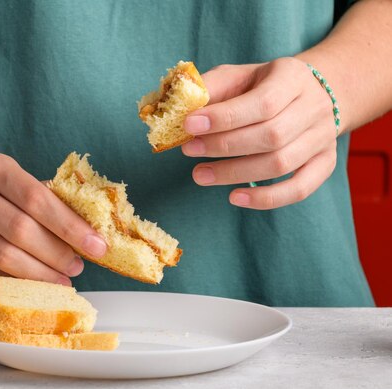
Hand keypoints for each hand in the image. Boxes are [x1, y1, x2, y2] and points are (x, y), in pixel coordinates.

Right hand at [0, 152, 106, 284]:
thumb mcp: (11, 185)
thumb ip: (44, 200)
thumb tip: (91, 232)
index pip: (36, 197)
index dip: (69, 225)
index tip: (96, 244)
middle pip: (21, 229)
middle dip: (57, 252)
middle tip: (79, 267)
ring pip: (4, 256)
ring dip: (40, 273)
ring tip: (63, 279)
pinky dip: (18, 281)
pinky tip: (36, 284)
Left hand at [181, 57, 337, 209]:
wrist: (314, 92)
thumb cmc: (263, 85)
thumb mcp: (238, 75)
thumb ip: (210, 87)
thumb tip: (179, 107)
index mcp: (292, 78)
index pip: (262, 102)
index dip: (224, 117)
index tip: (189, 124)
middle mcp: (314, 107)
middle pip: (271, 136)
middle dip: (224, 146)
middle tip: (189, 150)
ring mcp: (323, 138)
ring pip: (281, 164)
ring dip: (235, 173)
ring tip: (200, 174)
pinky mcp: (325, 163)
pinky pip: (300, 189)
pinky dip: (267, 199)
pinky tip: (235, 198)